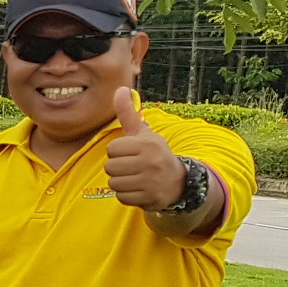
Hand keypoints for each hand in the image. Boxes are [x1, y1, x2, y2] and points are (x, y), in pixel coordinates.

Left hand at [103, 88, 184, 208]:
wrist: (177, 181)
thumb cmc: (154, 154)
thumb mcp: (143, 133)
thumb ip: (128, 113)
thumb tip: (120, 89)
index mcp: (148, 143)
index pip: (112, 149)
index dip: (117, 152)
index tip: (130, 153)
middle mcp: (151, 161)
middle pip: (110, 167)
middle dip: (117, 167)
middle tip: (132, 166)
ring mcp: (151, 181)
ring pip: (114, 183)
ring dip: (121, 182)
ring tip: (135, 177)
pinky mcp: (149, 198)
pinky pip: (121, 197)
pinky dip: (126, 195)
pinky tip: (139, 188)